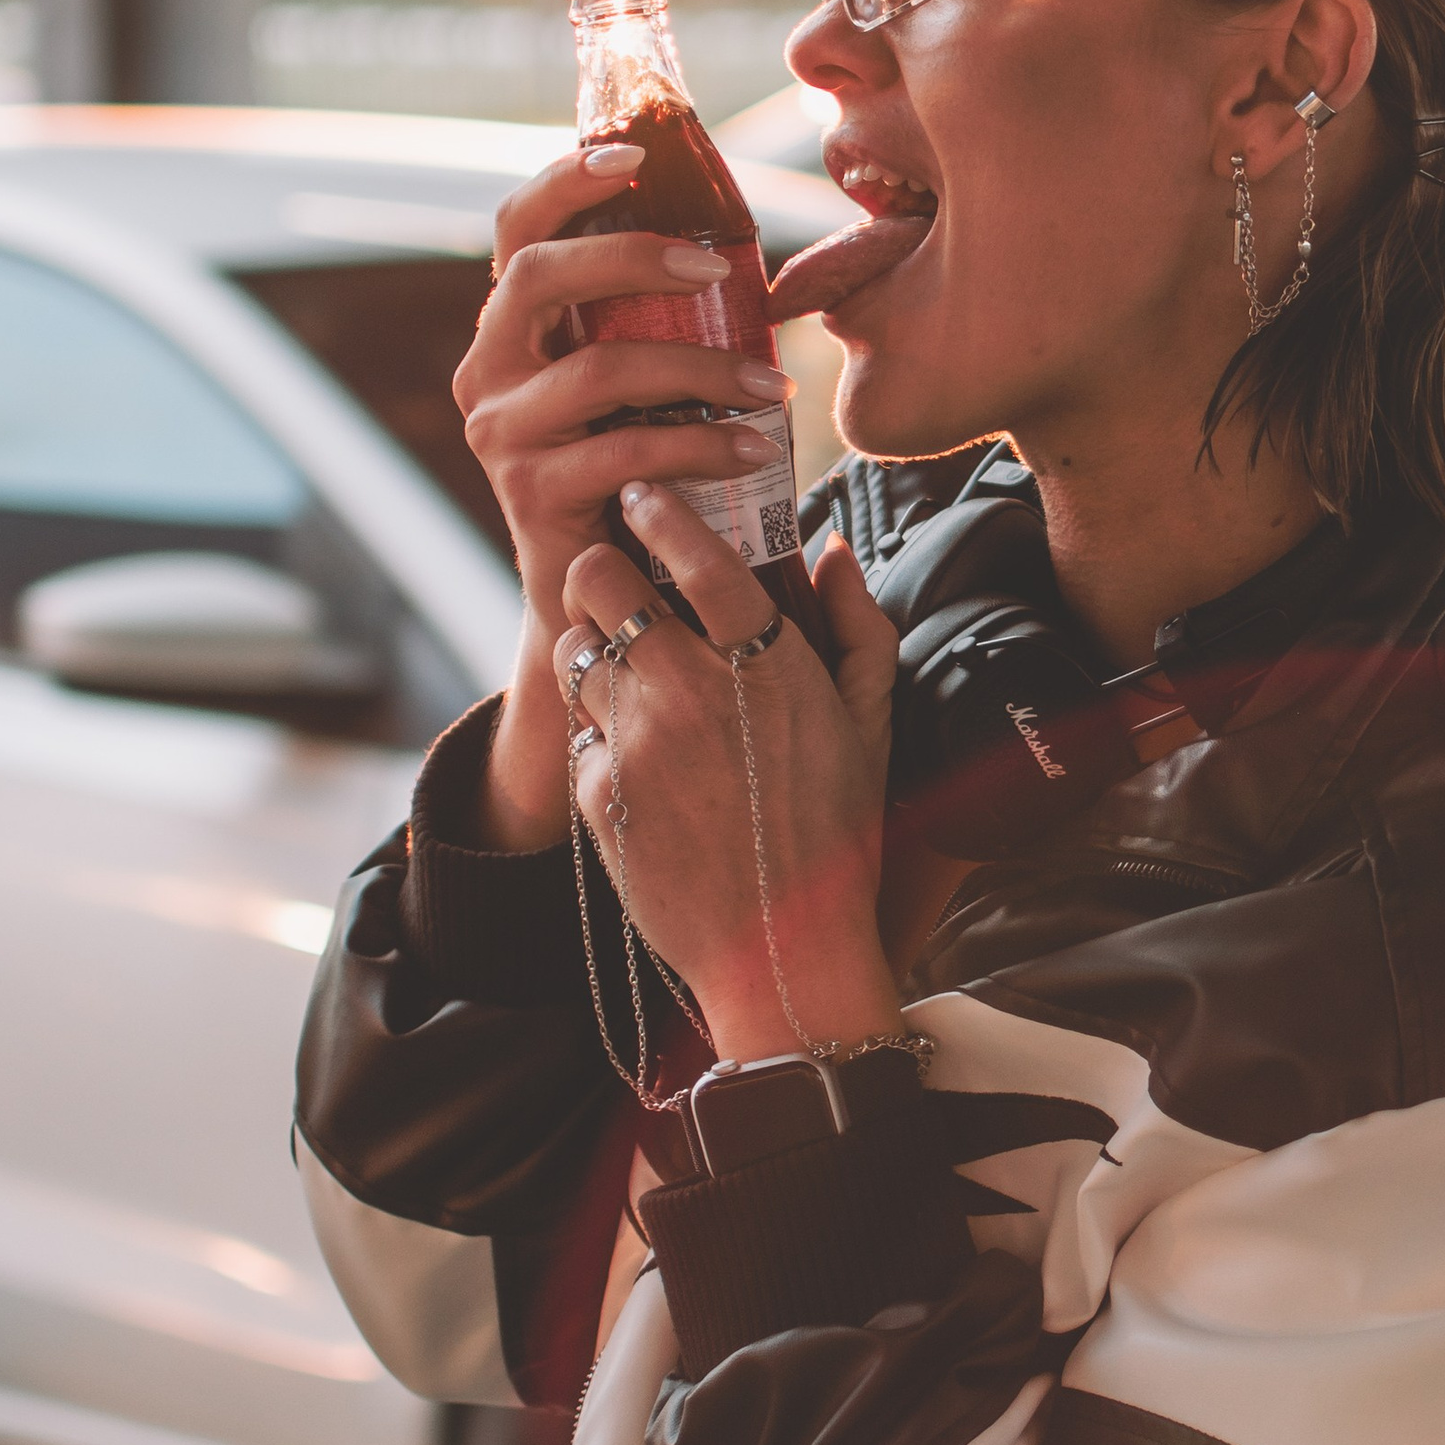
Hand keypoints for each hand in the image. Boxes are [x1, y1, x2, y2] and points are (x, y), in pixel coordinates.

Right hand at [455, 145, 797, 845]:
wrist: (603, 596)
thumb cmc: (637, 472)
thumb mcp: (639, 384)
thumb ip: (657, 323)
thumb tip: (746, 252)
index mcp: (514, 329)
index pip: (515, 229)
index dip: (564, 181)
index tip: (631, 150)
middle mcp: (488, 370)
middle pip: (538, 278)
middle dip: (634, 257)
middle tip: (717, 265)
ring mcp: (500, 433)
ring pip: (598, 370)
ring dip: (698, 368)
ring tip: (769, 384)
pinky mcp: (530, 494)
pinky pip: (623, 452)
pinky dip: (700, 443)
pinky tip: (754, 448)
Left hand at [560, 484, 903, 1057]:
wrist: (781, 949)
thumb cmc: (836, 834)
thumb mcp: (872, 724)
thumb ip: (861, 626)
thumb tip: (832, 551)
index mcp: (769, 664)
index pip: (695, 554)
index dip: (660, 511)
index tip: (642, 496)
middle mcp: (694, 691)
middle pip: (598, 581)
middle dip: (601, 573)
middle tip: (617, 586)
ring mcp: (638, 742)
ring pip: (573, 650)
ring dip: (592, 649)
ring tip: (626, 672)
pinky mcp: (599, 793)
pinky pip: (579, 732)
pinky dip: (601, 735)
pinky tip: (641, 761)